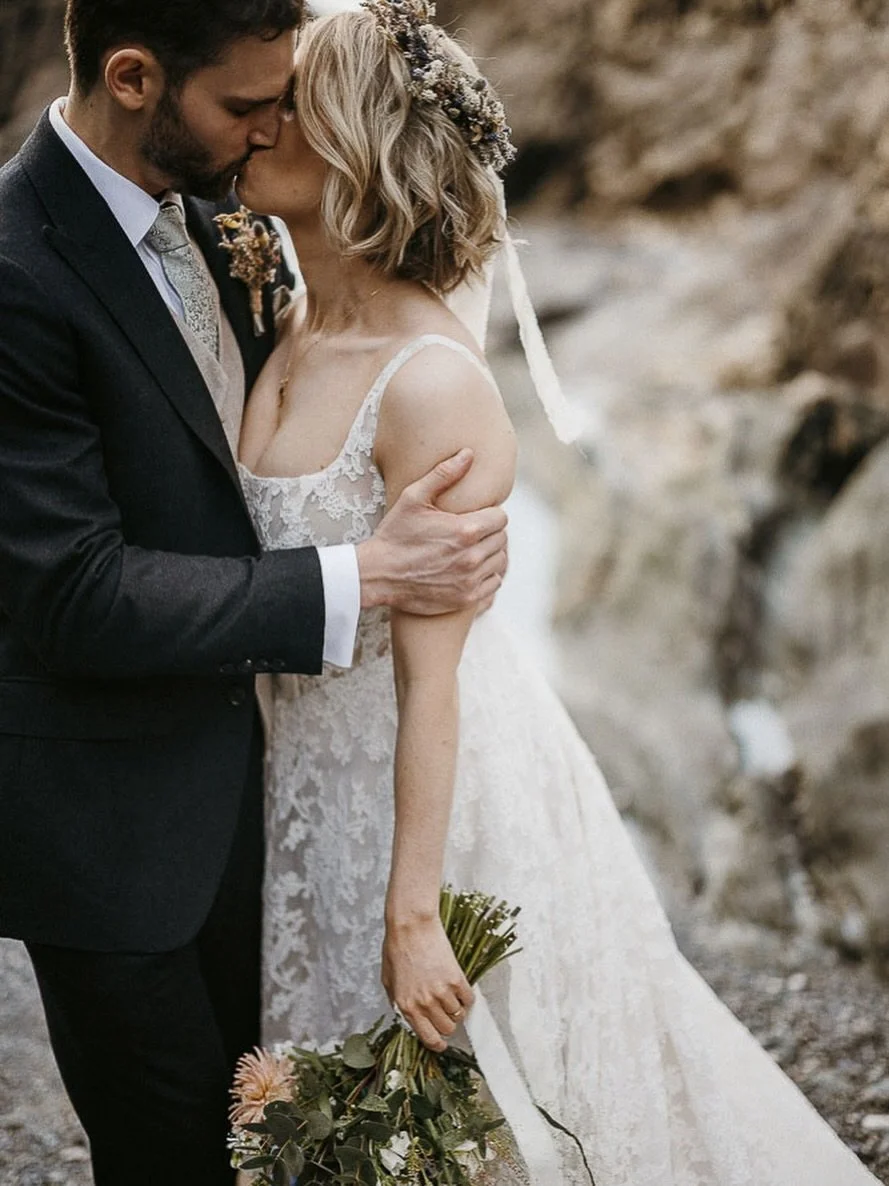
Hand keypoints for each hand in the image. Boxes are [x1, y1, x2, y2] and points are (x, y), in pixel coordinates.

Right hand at [357, 449, 507, 614]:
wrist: (377, 575)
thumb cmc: (394, 534)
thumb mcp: (413, 498)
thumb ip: (443, 474)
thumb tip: (469, 453)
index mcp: (465, 530)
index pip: (501, 518)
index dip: (489, 515)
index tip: (475, 517)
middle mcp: (472, 557)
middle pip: (502, 540)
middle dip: (489, 534)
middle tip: (470, 534)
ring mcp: (470, 581)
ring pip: (500, 562)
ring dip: (489, 555)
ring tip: (470, 551)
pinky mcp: (466, 598)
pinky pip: (494, 585)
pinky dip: (486, 577)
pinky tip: (469, 570)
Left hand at [382, 915, 474, 1051]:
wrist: (411, 926)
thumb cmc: (397, 948)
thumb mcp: (388, 981)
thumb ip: (398, 1002)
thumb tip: (408, 1016)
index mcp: (406, 1006)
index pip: (427, 1038)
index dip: (437, 1044)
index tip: (442, 1043)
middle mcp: (424, 1004)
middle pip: (446, 1029)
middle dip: (447, 1024)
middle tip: (446, 1014)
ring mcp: (441, 992)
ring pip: (458, 1015)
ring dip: (457, 1010)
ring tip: (452, 997)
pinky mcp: (456, 979)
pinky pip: (468, 999)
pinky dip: (467, 997)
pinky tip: (460, 989)